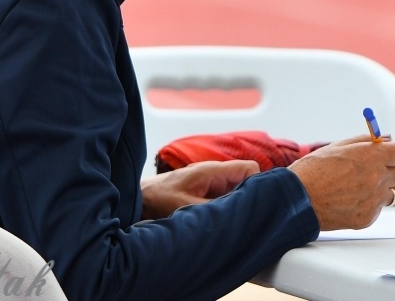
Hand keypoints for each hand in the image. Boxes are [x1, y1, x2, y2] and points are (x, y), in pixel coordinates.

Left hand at [140, 159, 258, 218]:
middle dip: (248, 199)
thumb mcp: (187, 207)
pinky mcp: (204, 195)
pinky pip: (224, 200)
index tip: (257, 205)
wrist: (136, 201)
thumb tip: (239, 214)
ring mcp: (210, 185)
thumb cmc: (156, 199)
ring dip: (235, 207)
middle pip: (246, 182)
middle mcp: (215, 176)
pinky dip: (226, 212)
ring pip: (236, 192)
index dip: (258, 185)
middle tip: (247, 219)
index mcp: (213, 171)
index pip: (250, 169)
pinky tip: (220, 225)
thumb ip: (215, 208)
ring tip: (231, 224)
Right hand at [290, 135, 394, 231]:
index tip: (394, 154)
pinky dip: (370, 204)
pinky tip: (351, 200)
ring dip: (384, 189)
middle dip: (390, 170)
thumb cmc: (313, 171)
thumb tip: (385, 139)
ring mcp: (373, 200)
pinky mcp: (367, 217)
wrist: (297, 200)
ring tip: (362, 187)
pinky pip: (379, 209)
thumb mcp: (339, 146)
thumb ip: (365, 142)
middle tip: (372, 171)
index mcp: (372, 156)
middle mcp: (377, 178)